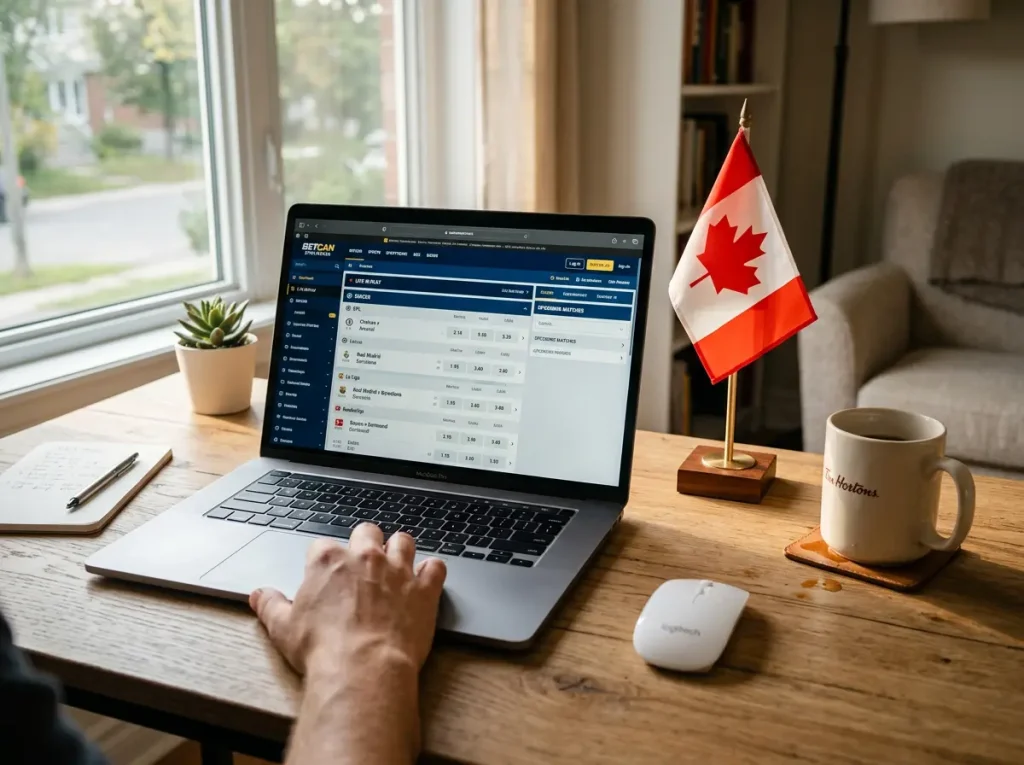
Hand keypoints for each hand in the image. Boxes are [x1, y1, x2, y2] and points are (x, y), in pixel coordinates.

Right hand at [250, 523, 446, 675]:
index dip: (323, 559)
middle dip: (365, 542)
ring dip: (400, 550)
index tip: (325, 573)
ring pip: (404, 541)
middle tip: (364, 562)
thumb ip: (271, 605)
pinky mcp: (424, 589)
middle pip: (367, 532)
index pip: (323, 546)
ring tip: (397, 563)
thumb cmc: (323, 649)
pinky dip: (433, 571)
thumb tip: (259, 595)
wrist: (362, 668)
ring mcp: (397, 571)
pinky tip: (428, 579)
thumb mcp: (284, 628)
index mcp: (328, 561)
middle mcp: (365, 558)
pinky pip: (436, 567)